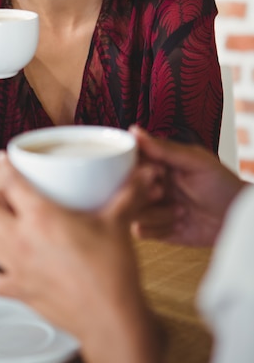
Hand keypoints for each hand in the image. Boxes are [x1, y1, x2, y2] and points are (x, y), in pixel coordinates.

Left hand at [0, 156, 162, 362]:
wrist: (111, 319)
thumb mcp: (118, 223)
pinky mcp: (17, 290)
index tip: (5, 159)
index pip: (11, 182)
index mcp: (42, 217)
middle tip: (10, 196)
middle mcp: (21, 240)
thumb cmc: (112, 274)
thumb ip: (129, 194)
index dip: (5, 166)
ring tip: (2, 220)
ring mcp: (15, 267)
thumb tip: (142, 175)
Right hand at [130, 125, 245, 245]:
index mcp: (157, 164)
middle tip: (163, 192)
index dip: (135, 170)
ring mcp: (153, 208)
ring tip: (180, 210)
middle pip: (125, 189)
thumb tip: (135, 131)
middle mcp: (151, 185)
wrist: (238, 216)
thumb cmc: (222, 184)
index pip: (129, 163)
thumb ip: (164, 148)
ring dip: (155, 213)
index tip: (152, 172)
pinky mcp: (158, 230)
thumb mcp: (195, 161)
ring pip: (132, 211)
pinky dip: (157, 229)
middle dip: (143, 193)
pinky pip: (141, 231)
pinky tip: (177, 224)